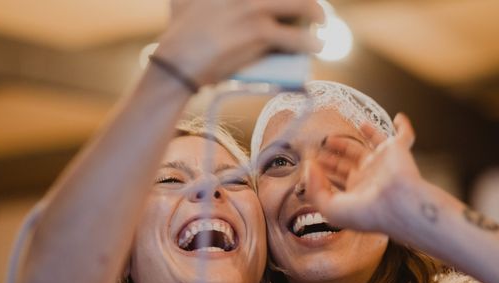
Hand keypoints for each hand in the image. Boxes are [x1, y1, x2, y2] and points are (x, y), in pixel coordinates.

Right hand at [157, 0, 323, 86]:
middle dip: (307, 2)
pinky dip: (309, 42)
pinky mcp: (259, 32)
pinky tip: (316, 45)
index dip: (286, 0)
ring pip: (300, 5)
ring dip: (315, 13)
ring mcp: (254, 7)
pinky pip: (295, 36)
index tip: (288, 4)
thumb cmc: (179, 32)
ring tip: (320, 23)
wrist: (178, 62)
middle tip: (312, 8)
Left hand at [306, 113, 423, 236]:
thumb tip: (309, 168)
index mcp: (356, 190)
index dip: (324, 169)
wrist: (396, 206)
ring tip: (349, 129)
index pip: (338, 176)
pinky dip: (403, 126)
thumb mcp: (331, 208)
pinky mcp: (399, 150)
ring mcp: (384, 161)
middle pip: (351, 159)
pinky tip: (399, 119)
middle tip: (321, 145)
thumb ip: (314, 190)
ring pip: (372, 143)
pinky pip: (404, 135)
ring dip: (360, 136)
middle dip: (336, 152)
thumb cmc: (367, 213)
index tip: (311, 161)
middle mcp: (371, 175)